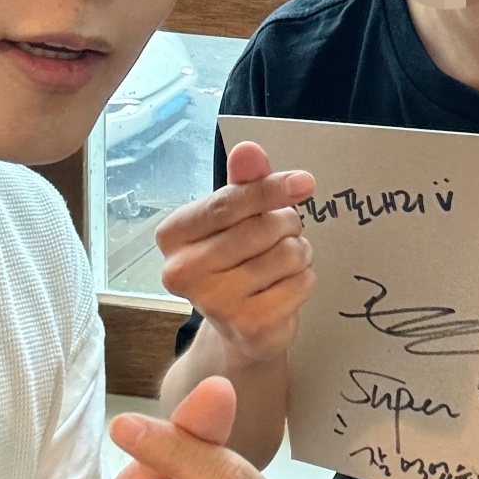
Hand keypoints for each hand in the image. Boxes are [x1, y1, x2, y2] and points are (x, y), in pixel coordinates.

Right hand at [156, 141, 316, 365]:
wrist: (238, 328)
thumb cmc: (234, 260)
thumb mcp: (234, 217)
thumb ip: (243, 182)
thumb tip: (248, 150)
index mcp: (173, 235)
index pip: (227, 204)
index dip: (269, 189)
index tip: (304, 182)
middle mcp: (182, 271)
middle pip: (261, 228)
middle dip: (286, 224)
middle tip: (282, 234)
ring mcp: (214, 303)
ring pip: (287, 254)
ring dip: (299, 252)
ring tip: (283, 261)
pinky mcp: (249, 326)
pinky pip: (300, 283)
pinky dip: (304, 279)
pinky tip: (286, 286)